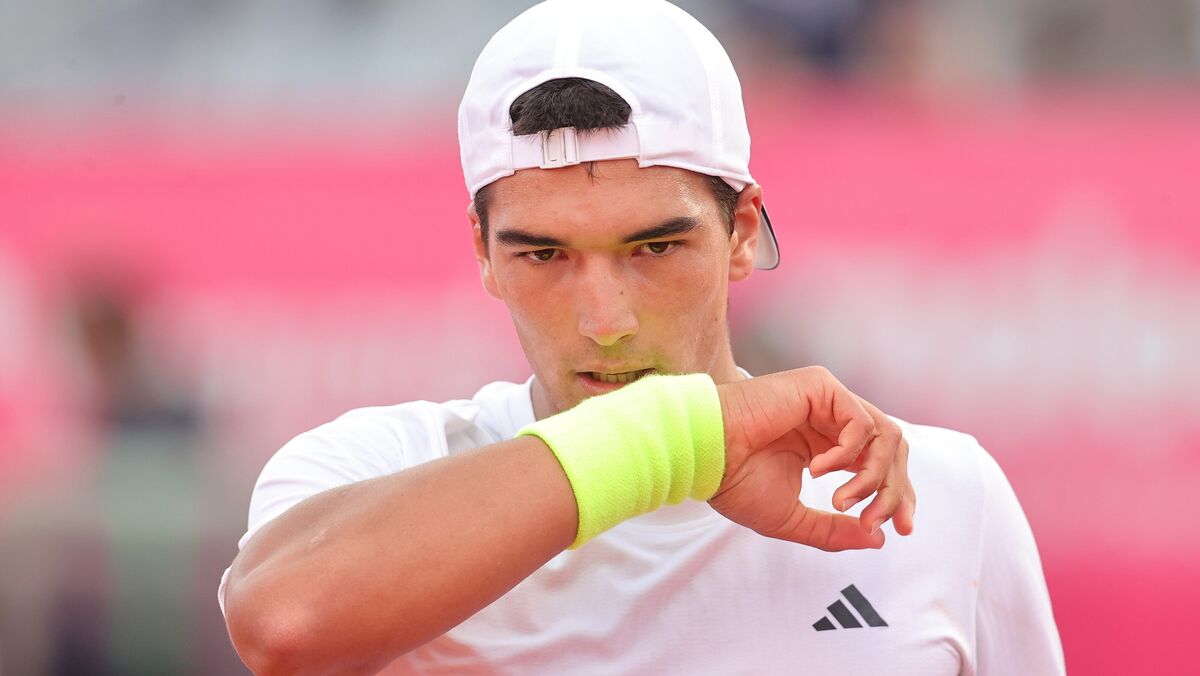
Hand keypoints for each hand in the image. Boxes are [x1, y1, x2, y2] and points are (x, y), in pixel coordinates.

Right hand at [709, 367, 915, 550]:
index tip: (896, 531)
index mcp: (826, 447)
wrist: (705, 454)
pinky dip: (848, 453)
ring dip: (874, 477)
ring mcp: (827, 402)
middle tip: (876, 521)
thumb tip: (877, 540)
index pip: (879, 466)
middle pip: (892, 451)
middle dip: (893, 491)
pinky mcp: (820, 387)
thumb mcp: (792, 518)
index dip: (895, 497)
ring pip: (886, 435)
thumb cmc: (734, 481)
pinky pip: (860, 422)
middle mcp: (831, 422)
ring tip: (843, 500)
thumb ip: (833, 529)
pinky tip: (818, 469)